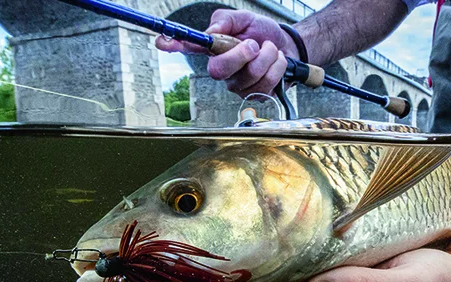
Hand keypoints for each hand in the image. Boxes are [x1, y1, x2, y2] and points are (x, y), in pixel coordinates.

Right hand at [155, 9, 299, 96]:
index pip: (189, 48)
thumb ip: (226, 21)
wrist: (288, 46)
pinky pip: (264, 85)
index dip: (174, 46)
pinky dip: (276, 68)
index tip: (162, 42)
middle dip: (240, 56)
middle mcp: (223, 69)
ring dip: (267, 57)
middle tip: (254, 44)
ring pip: (248, 76)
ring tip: (271, 49)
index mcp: (214, 48)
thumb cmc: (263, 33)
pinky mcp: (255, 95)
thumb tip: (211, 32)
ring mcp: (238, 85)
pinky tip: (277, 62)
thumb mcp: (245, 18)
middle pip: (218, 71)